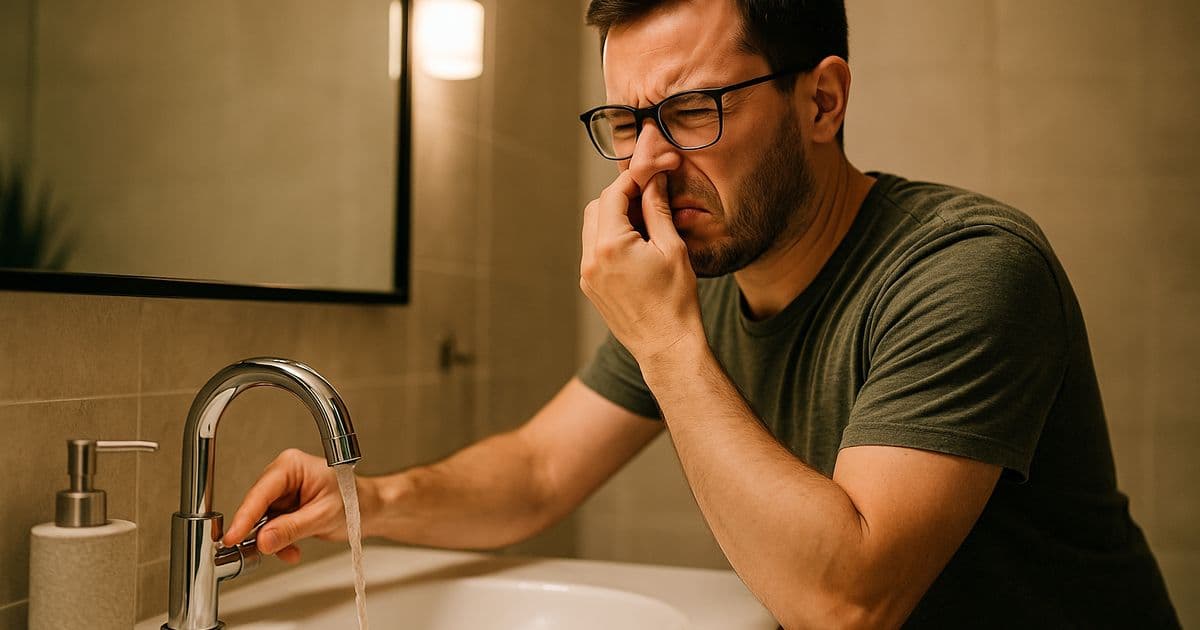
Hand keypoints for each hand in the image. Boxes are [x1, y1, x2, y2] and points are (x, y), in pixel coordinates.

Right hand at [221, 448, 353, 563]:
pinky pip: (271, 528)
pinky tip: (293, 550)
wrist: (369, 510)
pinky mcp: (284, 508)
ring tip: (290, 550)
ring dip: (273, 540)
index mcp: (292, 466)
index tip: (232, 536)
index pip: (261, 492)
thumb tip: (263, 539)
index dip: (245, 516)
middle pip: (257, 506)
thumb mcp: (323, 516)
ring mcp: (283, 492)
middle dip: (259, 531)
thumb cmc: (355, 501)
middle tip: (259, 550)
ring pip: (262, 521)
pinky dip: (279, 542)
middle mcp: (284, 476)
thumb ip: (292, 528)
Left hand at [580, 170, 703, 364]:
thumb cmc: (675, 300)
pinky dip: (611, 240)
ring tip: (647, 226)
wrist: (666, 346)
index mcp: (610, 245)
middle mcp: (590, 258)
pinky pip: (594, 250)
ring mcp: (587, 275)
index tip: (652, 174)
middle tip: (651, 200)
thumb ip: (657, 209)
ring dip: (615, 218)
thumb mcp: (672, 248)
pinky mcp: (590, 287)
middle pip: (597, 207)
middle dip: (621, 197)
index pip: (614, 194)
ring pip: (593, 228)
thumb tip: (653, 179)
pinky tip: (638, 248)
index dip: (633, 179)